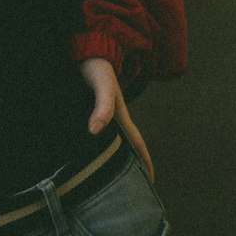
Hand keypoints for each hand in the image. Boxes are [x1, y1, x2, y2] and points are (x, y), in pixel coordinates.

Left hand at [78, 55, 153, 180]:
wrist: (85, 46)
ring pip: (110, 140)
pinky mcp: (87, 108)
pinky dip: (96, 145)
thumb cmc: (96, 66)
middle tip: (130, 189)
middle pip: (125, 147)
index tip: (151, 184)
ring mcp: (101, 112)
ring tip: (109, 177)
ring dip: (113, 157)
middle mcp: (114, 117)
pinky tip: (85, 153)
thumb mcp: (102, 86)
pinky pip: (96, 131)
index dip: (144, 164)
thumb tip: (95, 131)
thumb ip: (102, 107)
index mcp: (121, 116)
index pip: (137, 145)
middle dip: (130, 167)